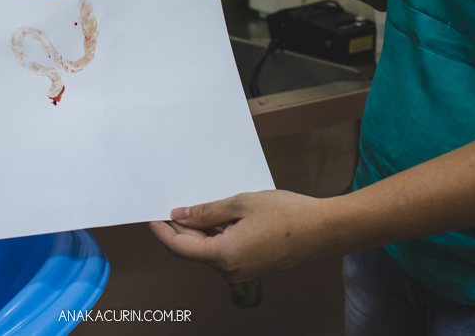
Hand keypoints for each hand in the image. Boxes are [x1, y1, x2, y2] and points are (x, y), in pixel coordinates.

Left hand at [148, 190, 338, 283]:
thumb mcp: (241, 203)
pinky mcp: (252, 266)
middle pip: (194, 250)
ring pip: (210, 251)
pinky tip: (220, 217)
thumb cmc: (287, 214)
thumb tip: (181, 216)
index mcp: (225, 255)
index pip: (181, 248)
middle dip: (182, 229)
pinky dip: (217, 236)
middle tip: (175, 205)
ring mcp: (243, 271)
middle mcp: (231, 269)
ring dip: (201, 232)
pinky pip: (225, 252)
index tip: (152, 219)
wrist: (323, 229)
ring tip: (201, 205)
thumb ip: (207, 212)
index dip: (163, 233)